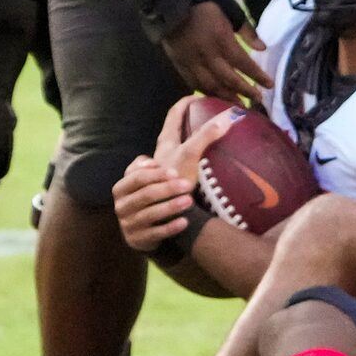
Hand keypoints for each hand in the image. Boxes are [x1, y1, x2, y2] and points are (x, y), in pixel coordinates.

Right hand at [114, 102, 236, 253]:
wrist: (149, 225)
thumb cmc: (165, 187)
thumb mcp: (176, 163)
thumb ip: (197, 139)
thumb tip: (229, 118)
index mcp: (131, 178)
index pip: (137, 170)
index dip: (155, 168)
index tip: (176, 164)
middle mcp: (125, 197)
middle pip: (144, 190)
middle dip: (165, 188)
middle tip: (186, 185)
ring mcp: (129, 218)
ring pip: (149, 212)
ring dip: (169, 207)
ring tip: (189, 202)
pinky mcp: (136, 237)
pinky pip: (153, 232)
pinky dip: (169, 227)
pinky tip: (184, 223)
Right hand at [160, 0, 272, 101]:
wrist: (170, 2)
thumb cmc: (205, 3)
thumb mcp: (230, 10)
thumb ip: (246, 30)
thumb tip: (262, 48)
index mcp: (221, 39)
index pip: (242, 62)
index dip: (257, 75)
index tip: (269, 85)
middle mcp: (207, 54)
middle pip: (228, 78)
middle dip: (244, 91)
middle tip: (257, 101)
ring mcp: (191, 62)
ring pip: (210, 85)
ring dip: (226, 97)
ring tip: (238, 105)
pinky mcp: (179, 64)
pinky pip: (193, 83)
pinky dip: (205, 92)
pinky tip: (215, 98)